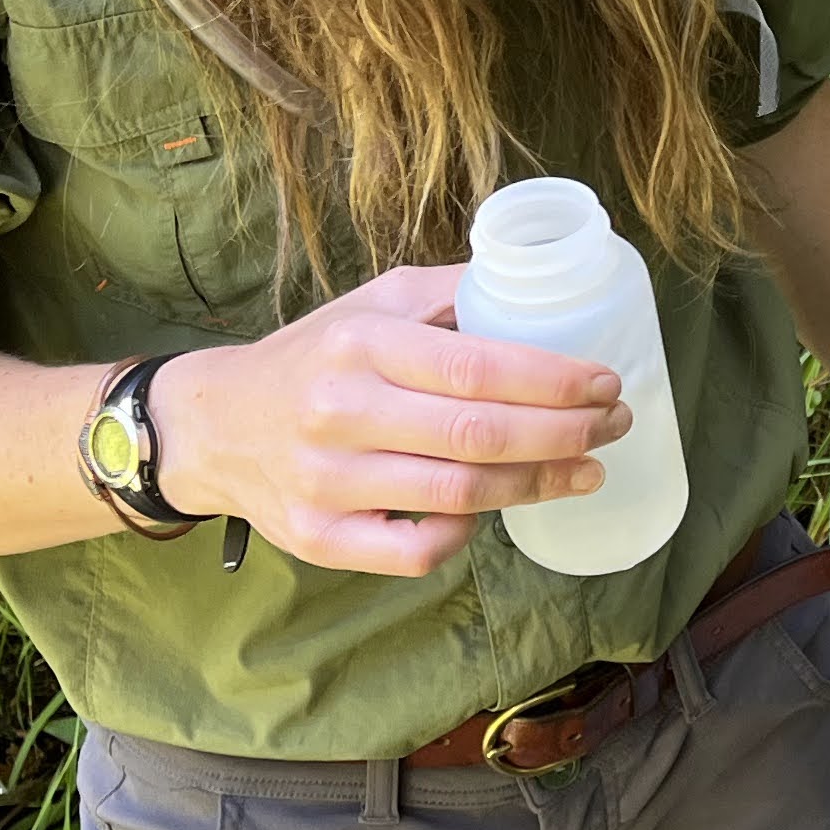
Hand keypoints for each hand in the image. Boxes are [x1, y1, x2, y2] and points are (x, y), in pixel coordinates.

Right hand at [149, 264, 627, 576]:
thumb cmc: (315, 358)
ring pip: (458, 496)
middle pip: (478, 436)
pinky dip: (466, 536)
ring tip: (587, 469)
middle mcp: (340, 413)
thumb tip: (541, 278)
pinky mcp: (319, 538)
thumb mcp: (373, 304)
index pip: (477, 368)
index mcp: (360, 344)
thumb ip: (451, 293)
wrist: (216, 425)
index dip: (554, 381)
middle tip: (613, 426)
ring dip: (537, 484)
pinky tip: (496, 512)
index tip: (605, 382)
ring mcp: (327, 483)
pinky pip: (415, 552)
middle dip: (564, 434)